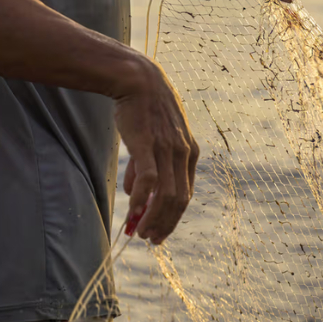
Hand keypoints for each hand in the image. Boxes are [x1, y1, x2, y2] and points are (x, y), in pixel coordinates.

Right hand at [116, 56, 198, 244]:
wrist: (138, 81)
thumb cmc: (145, 110)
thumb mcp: (155, 138)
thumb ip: (147, 165)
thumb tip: (134, 193)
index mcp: (190, 153)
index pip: (186, 194)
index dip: (174, 216)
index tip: (161, 232)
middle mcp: (184, 153)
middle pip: (179, 200)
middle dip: (165, 224)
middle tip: (151, 240)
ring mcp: (168, 149)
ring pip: (166, 194)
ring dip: (153, 217)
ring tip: (140, 232)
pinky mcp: (148, 144)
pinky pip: (149, 179)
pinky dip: (141, 199)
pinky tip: (131, 210)